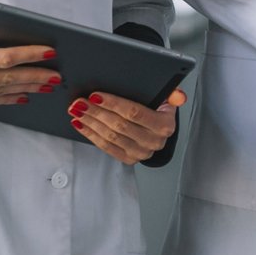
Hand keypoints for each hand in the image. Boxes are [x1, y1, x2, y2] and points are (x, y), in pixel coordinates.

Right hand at [0, 0, 58, 110]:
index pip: (3, 58)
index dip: (29, 55)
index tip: (49, 52)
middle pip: (8, 78)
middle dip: (36, 76)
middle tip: (58, 74)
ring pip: (1, 93)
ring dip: (27, 89)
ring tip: (47, 86)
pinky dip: (7, 99)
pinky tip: (20, 97)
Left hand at [70, 88, 186, 163]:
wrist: (158, 129)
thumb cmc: (158, 109)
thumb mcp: (167, 99)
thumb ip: (172, 95)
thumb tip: (179, 96)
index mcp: (164, 125)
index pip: (135, 113)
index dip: (114, 104)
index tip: (96, 95)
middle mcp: (154, 141)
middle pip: (120, 125)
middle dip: (96, 112)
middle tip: (79, 101)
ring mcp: (141, 153)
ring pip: (111, 137)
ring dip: (90, 123)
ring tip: (76, 111)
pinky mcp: (129, 159)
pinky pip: (106, 147)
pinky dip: (91, 135)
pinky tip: (80, 124)